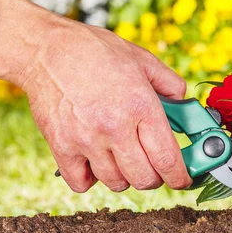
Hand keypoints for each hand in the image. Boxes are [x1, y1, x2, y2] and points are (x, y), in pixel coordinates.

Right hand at [20, 15, 191, 192]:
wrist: (48, 48)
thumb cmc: (96, 52)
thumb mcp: (144, 60)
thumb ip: (171, 84)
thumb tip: (184, 104)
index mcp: (141, 106)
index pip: (167, 158)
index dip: (179, 177)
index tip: (182, 180)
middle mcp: (115, 127)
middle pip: (144, 178)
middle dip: (155, 178)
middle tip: (153, 167)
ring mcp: (86, 139)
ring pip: (116, 183)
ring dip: (125, 177)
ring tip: (123, 158)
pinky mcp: (61, 146)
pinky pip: (81, 183)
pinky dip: (91, 179)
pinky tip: (96, 161)